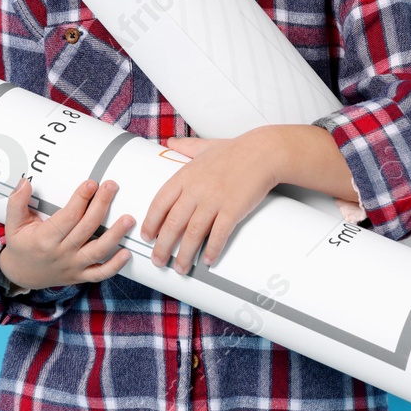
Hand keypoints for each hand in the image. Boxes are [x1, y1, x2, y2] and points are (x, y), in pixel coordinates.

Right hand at [0, 176, 135, 290]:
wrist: (22, 275)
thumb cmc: (21, 246)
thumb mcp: (14, 224)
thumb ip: (17, 202)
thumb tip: (25, 182)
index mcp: (45, 239)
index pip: (67, 217)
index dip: (80, 199)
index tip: (91, 183)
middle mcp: (61, 253)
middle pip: (86, 228)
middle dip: (101, 205)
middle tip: (112, 187)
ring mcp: (73, 266)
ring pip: (97, 251)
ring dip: (115, 235)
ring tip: (128, 219)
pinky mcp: (80, 276)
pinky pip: (100, 273)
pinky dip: (115, 266)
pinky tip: (126, 253)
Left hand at [141, 134, 280, 272]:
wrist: (263, 153)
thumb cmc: (235, 150)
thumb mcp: (204, 146)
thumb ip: (185, 147)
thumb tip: (170, 143)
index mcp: (185, 176)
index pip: (160, 203)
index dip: (151, 223)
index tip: (147, 236)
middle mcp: (196, 190)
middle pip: (173, 223)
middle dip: (163, 246)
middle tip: (158, 260)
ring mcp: (214, 201)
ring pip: (193, 233)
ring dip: (184, 254)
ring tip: (180, 268)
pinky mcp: (233, 210)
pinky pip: (218, 235)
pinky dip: (212, 249)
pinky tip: (208, 260)